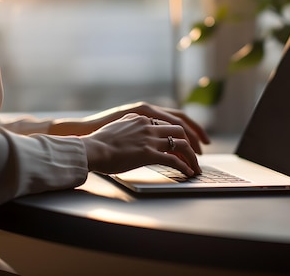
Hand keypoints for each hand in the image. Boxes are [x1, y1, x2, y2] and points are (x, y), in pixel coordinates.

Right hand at [49, 101, 210, 153]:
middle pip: (179, 129)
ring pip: (180, 144)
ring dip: (192, 156)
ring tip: (196, 166)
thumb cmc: (99, 142)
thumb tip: (133, 131)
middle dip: (192, 141)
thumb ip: (130, 126)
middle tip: (198, 152)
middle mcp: (148, 125)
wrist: (90, 149)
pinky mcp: (148, 154)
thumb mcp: (117, 126)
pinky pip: (174, 160)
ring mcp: (149, 139)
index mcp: (141, 116)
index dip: (180, 132)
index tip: (186, 140)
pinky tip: (188, 173)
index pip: (168, 121)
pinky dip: (184, 166)